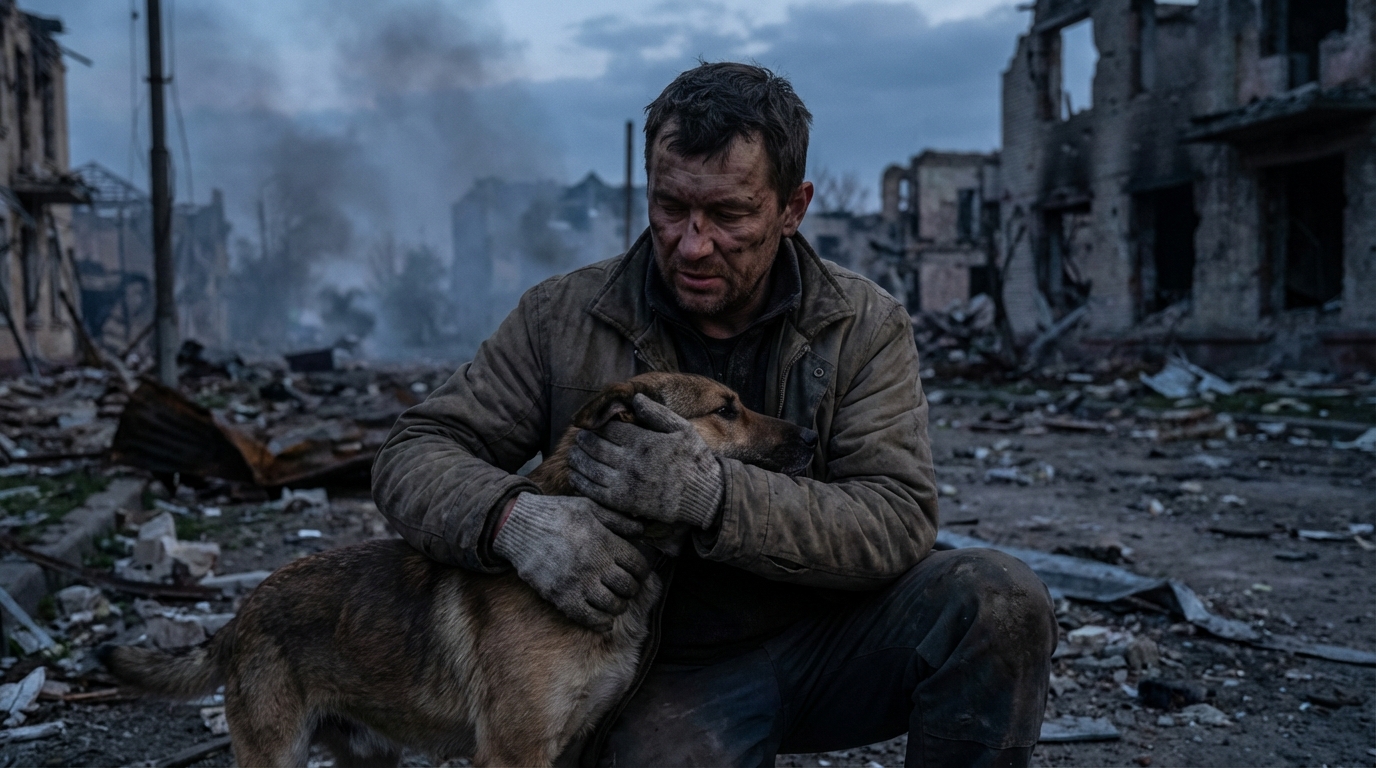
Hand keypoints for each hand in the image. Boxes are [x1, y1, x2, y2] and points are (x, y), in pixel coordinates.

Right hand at [492, 493, 650, 631]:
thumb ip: (618, 519)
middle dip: (631, 589)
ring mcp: (578, 583)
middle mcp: (595, 564)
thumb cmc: (558, 513)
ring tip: (615, 602)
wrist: (520, 527)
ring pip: (611, 605)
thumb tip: (642, 529)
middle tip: (626, 588)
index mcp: (605, 542)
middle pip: (627, 587)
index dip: (642, 572)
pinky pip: (588, 618)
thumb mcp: (590, 506)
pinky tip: (604, 620)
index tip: (637, 573)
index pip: (638, 566)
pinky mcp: (562, 597)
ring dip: (618, 606)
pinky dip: (601, 622)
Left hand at [568, 393, 723, 529]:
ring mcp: (627, 483)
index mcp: (644, 441)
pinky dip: (581, 481)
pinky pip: (594, 491)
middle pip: (596, 447)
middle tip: (580, 439)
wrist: (706, 495)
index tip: (593, 425)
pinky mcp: (625, 502)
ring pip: (590, 468)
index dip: (597, 426)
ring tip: (574, 454)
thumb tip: (636, 398)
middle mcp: (632, 462)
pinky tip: (576, 476)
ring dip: (578, 459)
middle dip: (584, 441)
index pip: (610, 429)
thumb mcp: (682, 429)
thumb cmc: (695, 459)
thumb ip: (657, 413)